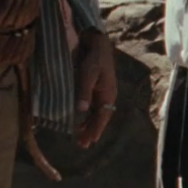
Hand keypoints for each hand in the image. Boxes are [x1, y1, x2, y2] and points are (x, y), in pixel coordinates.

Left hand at [74, 30, 117, 148]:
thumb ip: (84, 92)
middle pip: (100, 118)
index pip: (102, 117)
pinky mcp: (95, 88)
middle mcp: (106, 96)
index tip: (90, 141)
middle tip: (82, 145)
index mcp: (108, 94)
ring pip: (96, 113)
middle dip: (91, 131)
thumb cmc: (94, 58)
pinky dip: (86, 116)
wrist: (96, 43)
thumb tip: (81, 110)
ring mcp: (101, 93)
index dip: (95, 129)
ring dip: (89, 125)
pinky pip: (92, 106)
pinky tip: (80, 120)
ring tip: (80, 136)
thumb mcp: (88, 74)